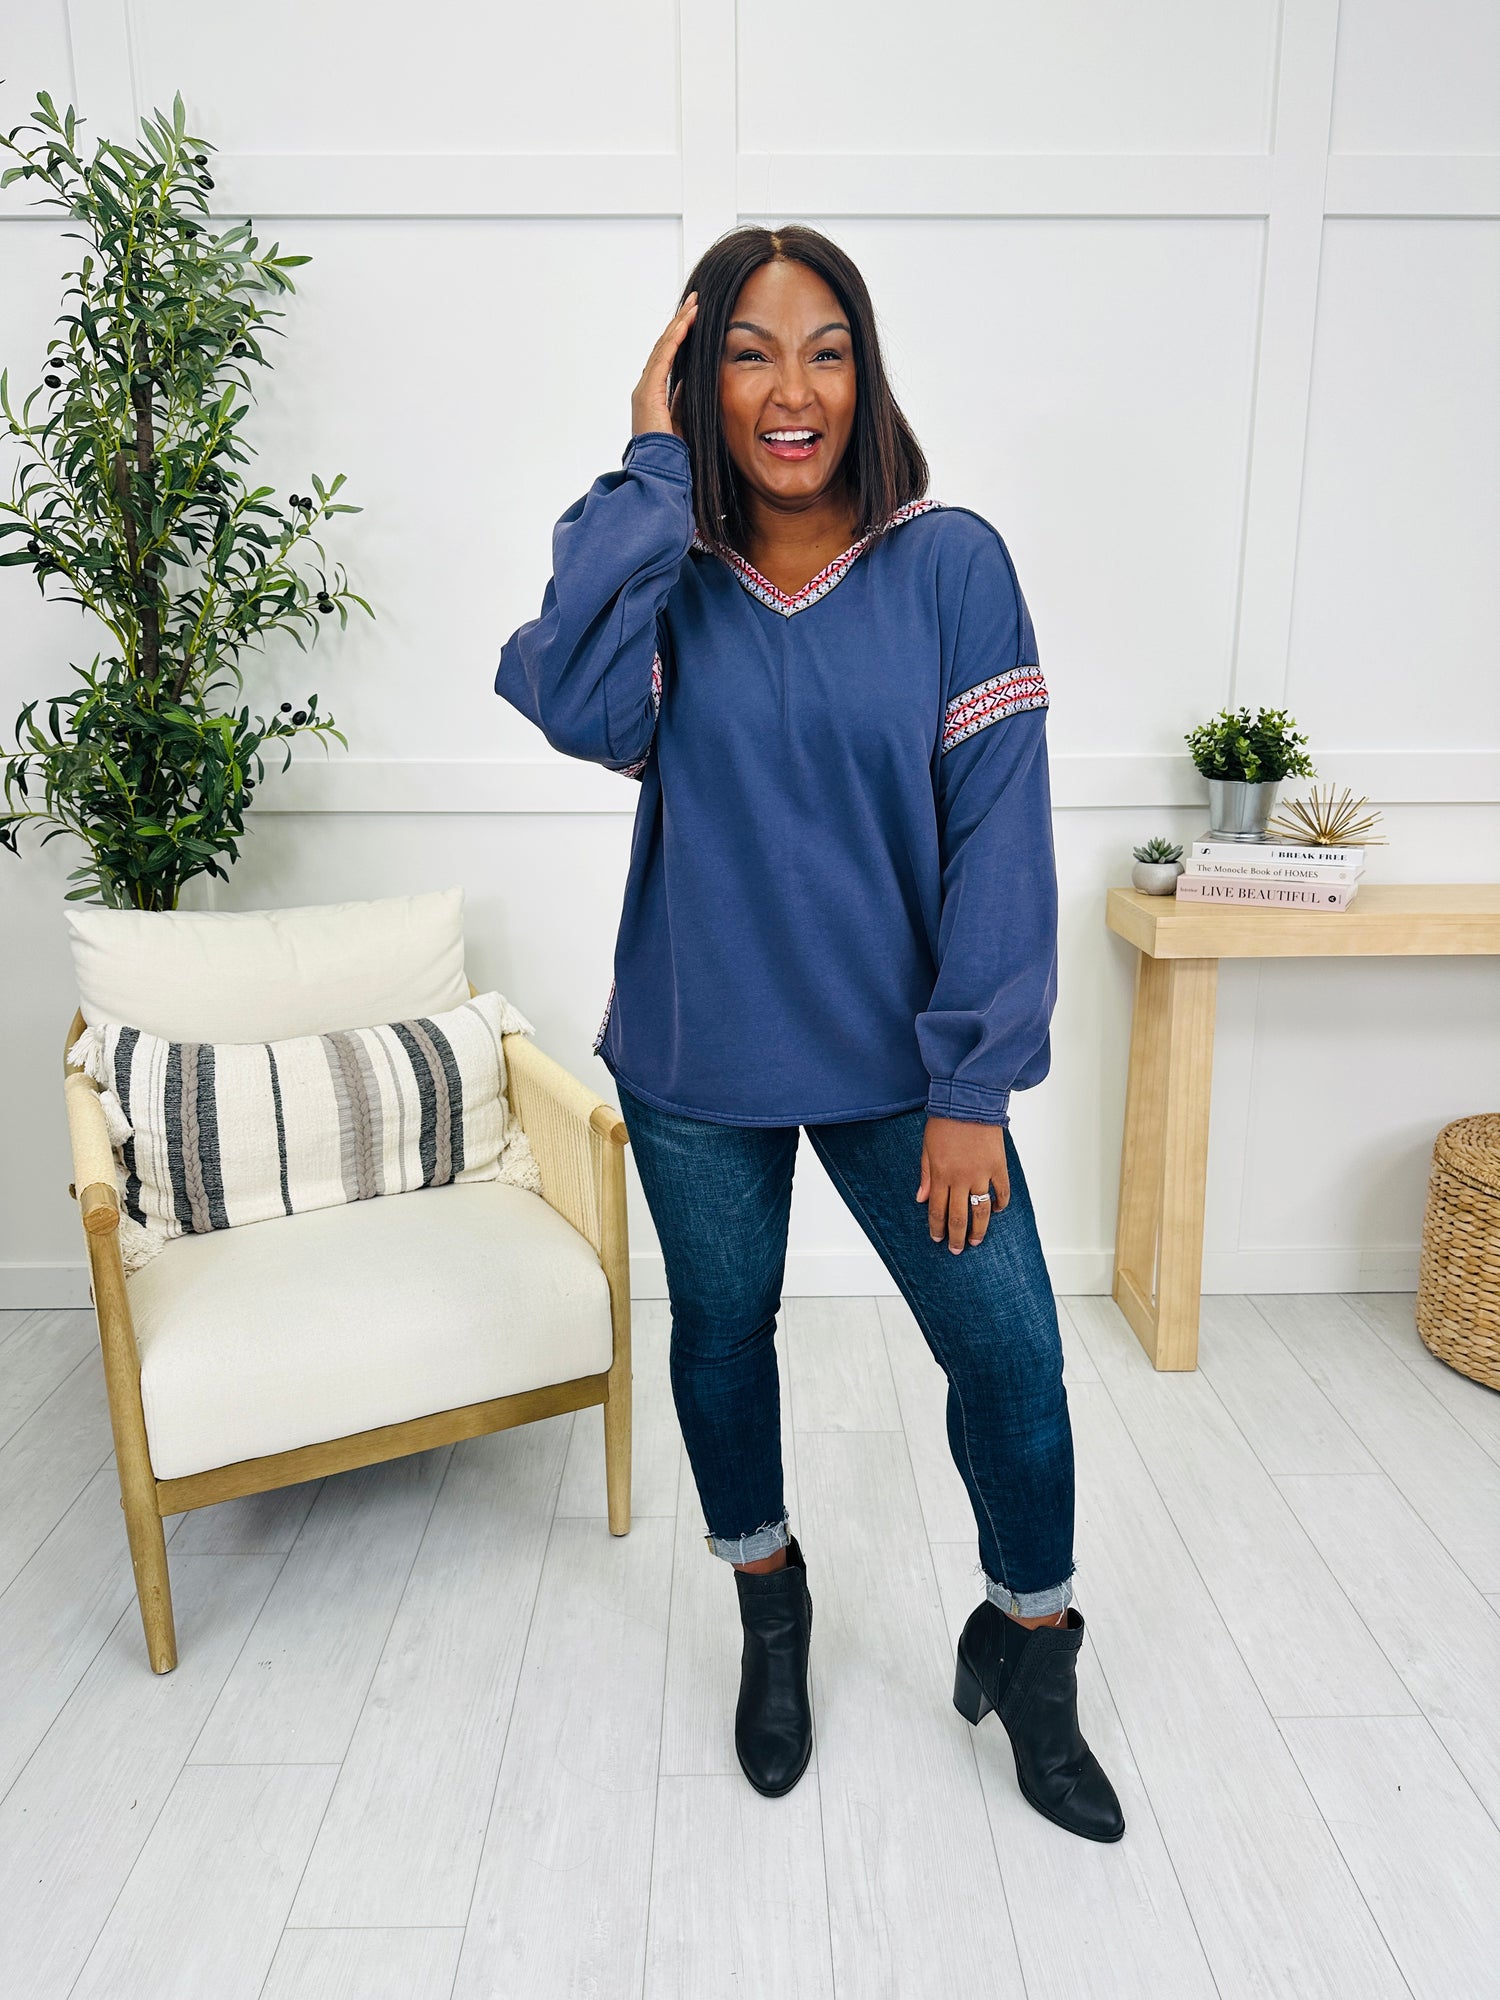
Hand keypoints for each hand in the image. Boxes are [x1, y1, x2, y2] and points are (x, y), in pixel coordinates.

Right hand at [631, 291, 697, 440]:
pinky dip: (675, 339)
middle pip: (664, 348)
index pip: (667, 359)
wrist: (659, 471)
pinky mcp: (648, 392)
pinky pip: (663, 359)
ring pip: (663, 348)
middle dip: (680, 324)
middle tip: (694, 304)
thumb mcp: (682, 421)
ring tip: (694, 306)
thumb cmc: (671, 454)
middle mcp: (645, 389)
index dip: (680, 338)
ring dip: (679, 325)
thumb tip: (691, 384)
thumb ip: (683, 402)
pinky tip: (686, 323)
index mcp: (653, 396)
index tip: (694, 321)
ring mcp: (645, 389)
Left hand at [917, 1115, 1009, 1253]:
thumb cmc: (944, 1121)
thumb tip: (921, 1199)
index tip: (937, 1239)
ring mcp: (981, 1174)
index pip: (937, 1210)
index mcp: (940, 1174)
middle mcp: (961, 1178)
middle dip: (956, 1237)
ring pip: (981, 1210)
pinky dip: (1000, 1204)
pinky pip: (1002, 1192)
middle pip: (958, 1216)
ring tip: (977, 1241)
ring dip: (979, 1229)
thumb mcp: (927, 1147)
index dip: (937, 1228)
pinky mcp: (998, 1166)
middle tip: (957, 1249)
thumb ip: (925, 1174)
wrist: (968, 1101)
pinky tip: (997, 1212)